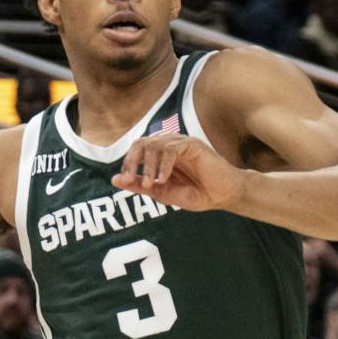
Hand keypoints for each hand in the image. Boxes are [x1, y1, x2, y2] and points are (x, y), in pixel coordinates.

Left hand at [110, 134, 246, 212]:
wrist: (222, 196)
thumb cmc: (197, 194)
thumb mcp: (163, 193)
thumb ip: (141, 186)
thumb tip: (115, 180)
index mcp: (160, 154)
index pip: (137, 150)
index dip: (127, 163)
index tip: (123, 181)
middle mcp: (169, 145)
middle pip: (141, 142)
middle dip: (132, 161)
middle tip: (129, 179)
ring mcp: (181, 143)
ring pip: (155, 144)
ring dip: (148, 166)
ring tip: (150, 184)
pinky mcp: (193, 145)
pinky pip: (171, 148)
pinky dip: (164, 164)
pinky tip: (163, 179)